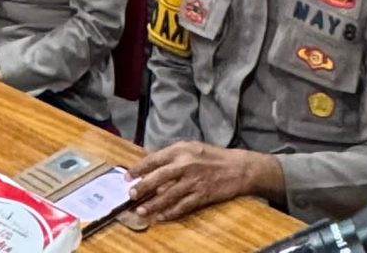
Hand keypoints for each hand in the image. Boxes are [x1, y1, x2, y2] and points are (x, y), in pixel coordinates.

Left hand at [128, 142, 279, 222]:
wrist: (238, 167)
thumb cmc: (213, 157)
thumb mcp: (191, 148)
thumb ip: (172, 156)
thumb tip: (150, 165)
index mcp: (181, 150)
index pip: (154, 159)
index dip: (138, 168)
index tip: (127, 176)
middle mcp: (186, 164)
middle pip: (157, 178)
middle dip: (142, 187)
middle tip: (131, 195)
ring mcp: (194, 181)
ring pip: (168, 195)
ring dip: (153, 205)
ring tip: (141, 211)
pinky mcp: (202, 195)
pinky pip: (182, 206)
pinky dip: (170, 213)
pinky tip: (161, 217)